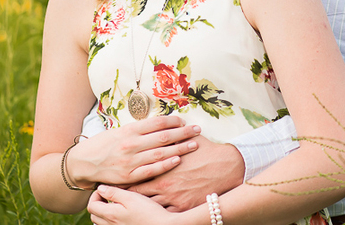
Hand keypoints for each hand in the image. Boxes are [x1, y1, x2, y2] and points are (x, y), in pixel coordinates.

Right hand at [68, 116, 201, 187]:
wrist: (84, 163)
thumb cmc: (104, 144)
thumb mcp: (120, 130)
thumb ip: (139, 129)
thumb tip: (161, 123)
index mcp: (129, 130)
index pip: (157, 123)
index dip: (174, 121)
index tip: (184, 120)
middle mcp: (131, 144)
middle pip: (163, 136)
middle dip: (183, 132)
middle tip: (197, 130)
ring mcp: (130, 161)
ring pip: (160, 153)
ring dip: (180, 148)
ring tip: (194, 144)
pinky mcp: (129, 176)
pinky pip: (152, 170)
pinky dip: (166, 164)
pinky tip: (178, 160)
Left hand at [88, 185, 174, 224]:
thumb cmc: (149, 212)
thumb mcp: (132, 197)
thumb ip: (114, 193)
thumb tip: (100, 188)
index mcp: (111, 215)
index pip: (91, 206)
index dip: (95, 195)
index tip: (104, 189)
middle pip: (95, 215)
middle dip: (98, 204)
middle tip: (108, 195)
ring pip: (101, 223)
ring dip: (104, 213)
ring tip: (115, 204)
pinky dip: (111, 220)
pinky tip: (122, 213)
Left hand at [127, 136, 244, 210]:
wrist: (226, 166)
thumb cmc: (207, 151)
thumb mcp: (185, 139)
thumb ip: (170, 137)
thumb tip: (160, 129)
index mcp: (162, 167)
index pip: (136, 175)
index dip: (125, 179)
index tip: (118, 178)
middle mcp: (164, 185)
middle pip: (138, 194)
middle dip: (128, 195)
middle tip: (119, 196)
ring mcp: (173, 198)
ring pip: (149, 206)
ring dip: (141, 207)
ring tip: (132, 208)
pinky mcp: (183, 208)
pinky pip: (165, 214)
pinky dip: (157, 215)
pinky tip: (152, 214)